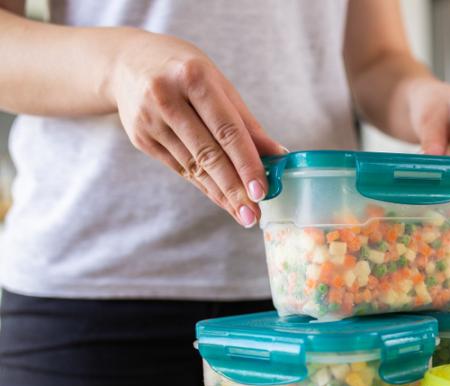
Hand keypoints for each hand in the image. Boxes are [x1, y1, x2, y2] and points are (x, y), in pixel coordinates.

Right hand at [109, 30, 282, 226]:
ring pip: (193, 167)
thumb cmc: (185, 72)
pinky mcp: (140, 138)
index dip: (246, 163)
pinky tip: (221, 199)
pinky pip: (180, 168)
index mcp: (193, 77)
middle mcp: (166, 98)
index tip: (262, 190)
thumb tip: (277, 155)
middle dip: (234, 188)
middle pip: (207, 154)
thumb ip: (247, 122)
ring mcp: (149, 120)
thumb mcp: (219, 84)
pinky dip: (204, 186)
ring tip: (243, 213)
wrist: (128, 63)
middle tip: (253, 214)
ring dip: (220, 194)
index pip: (227, 129)